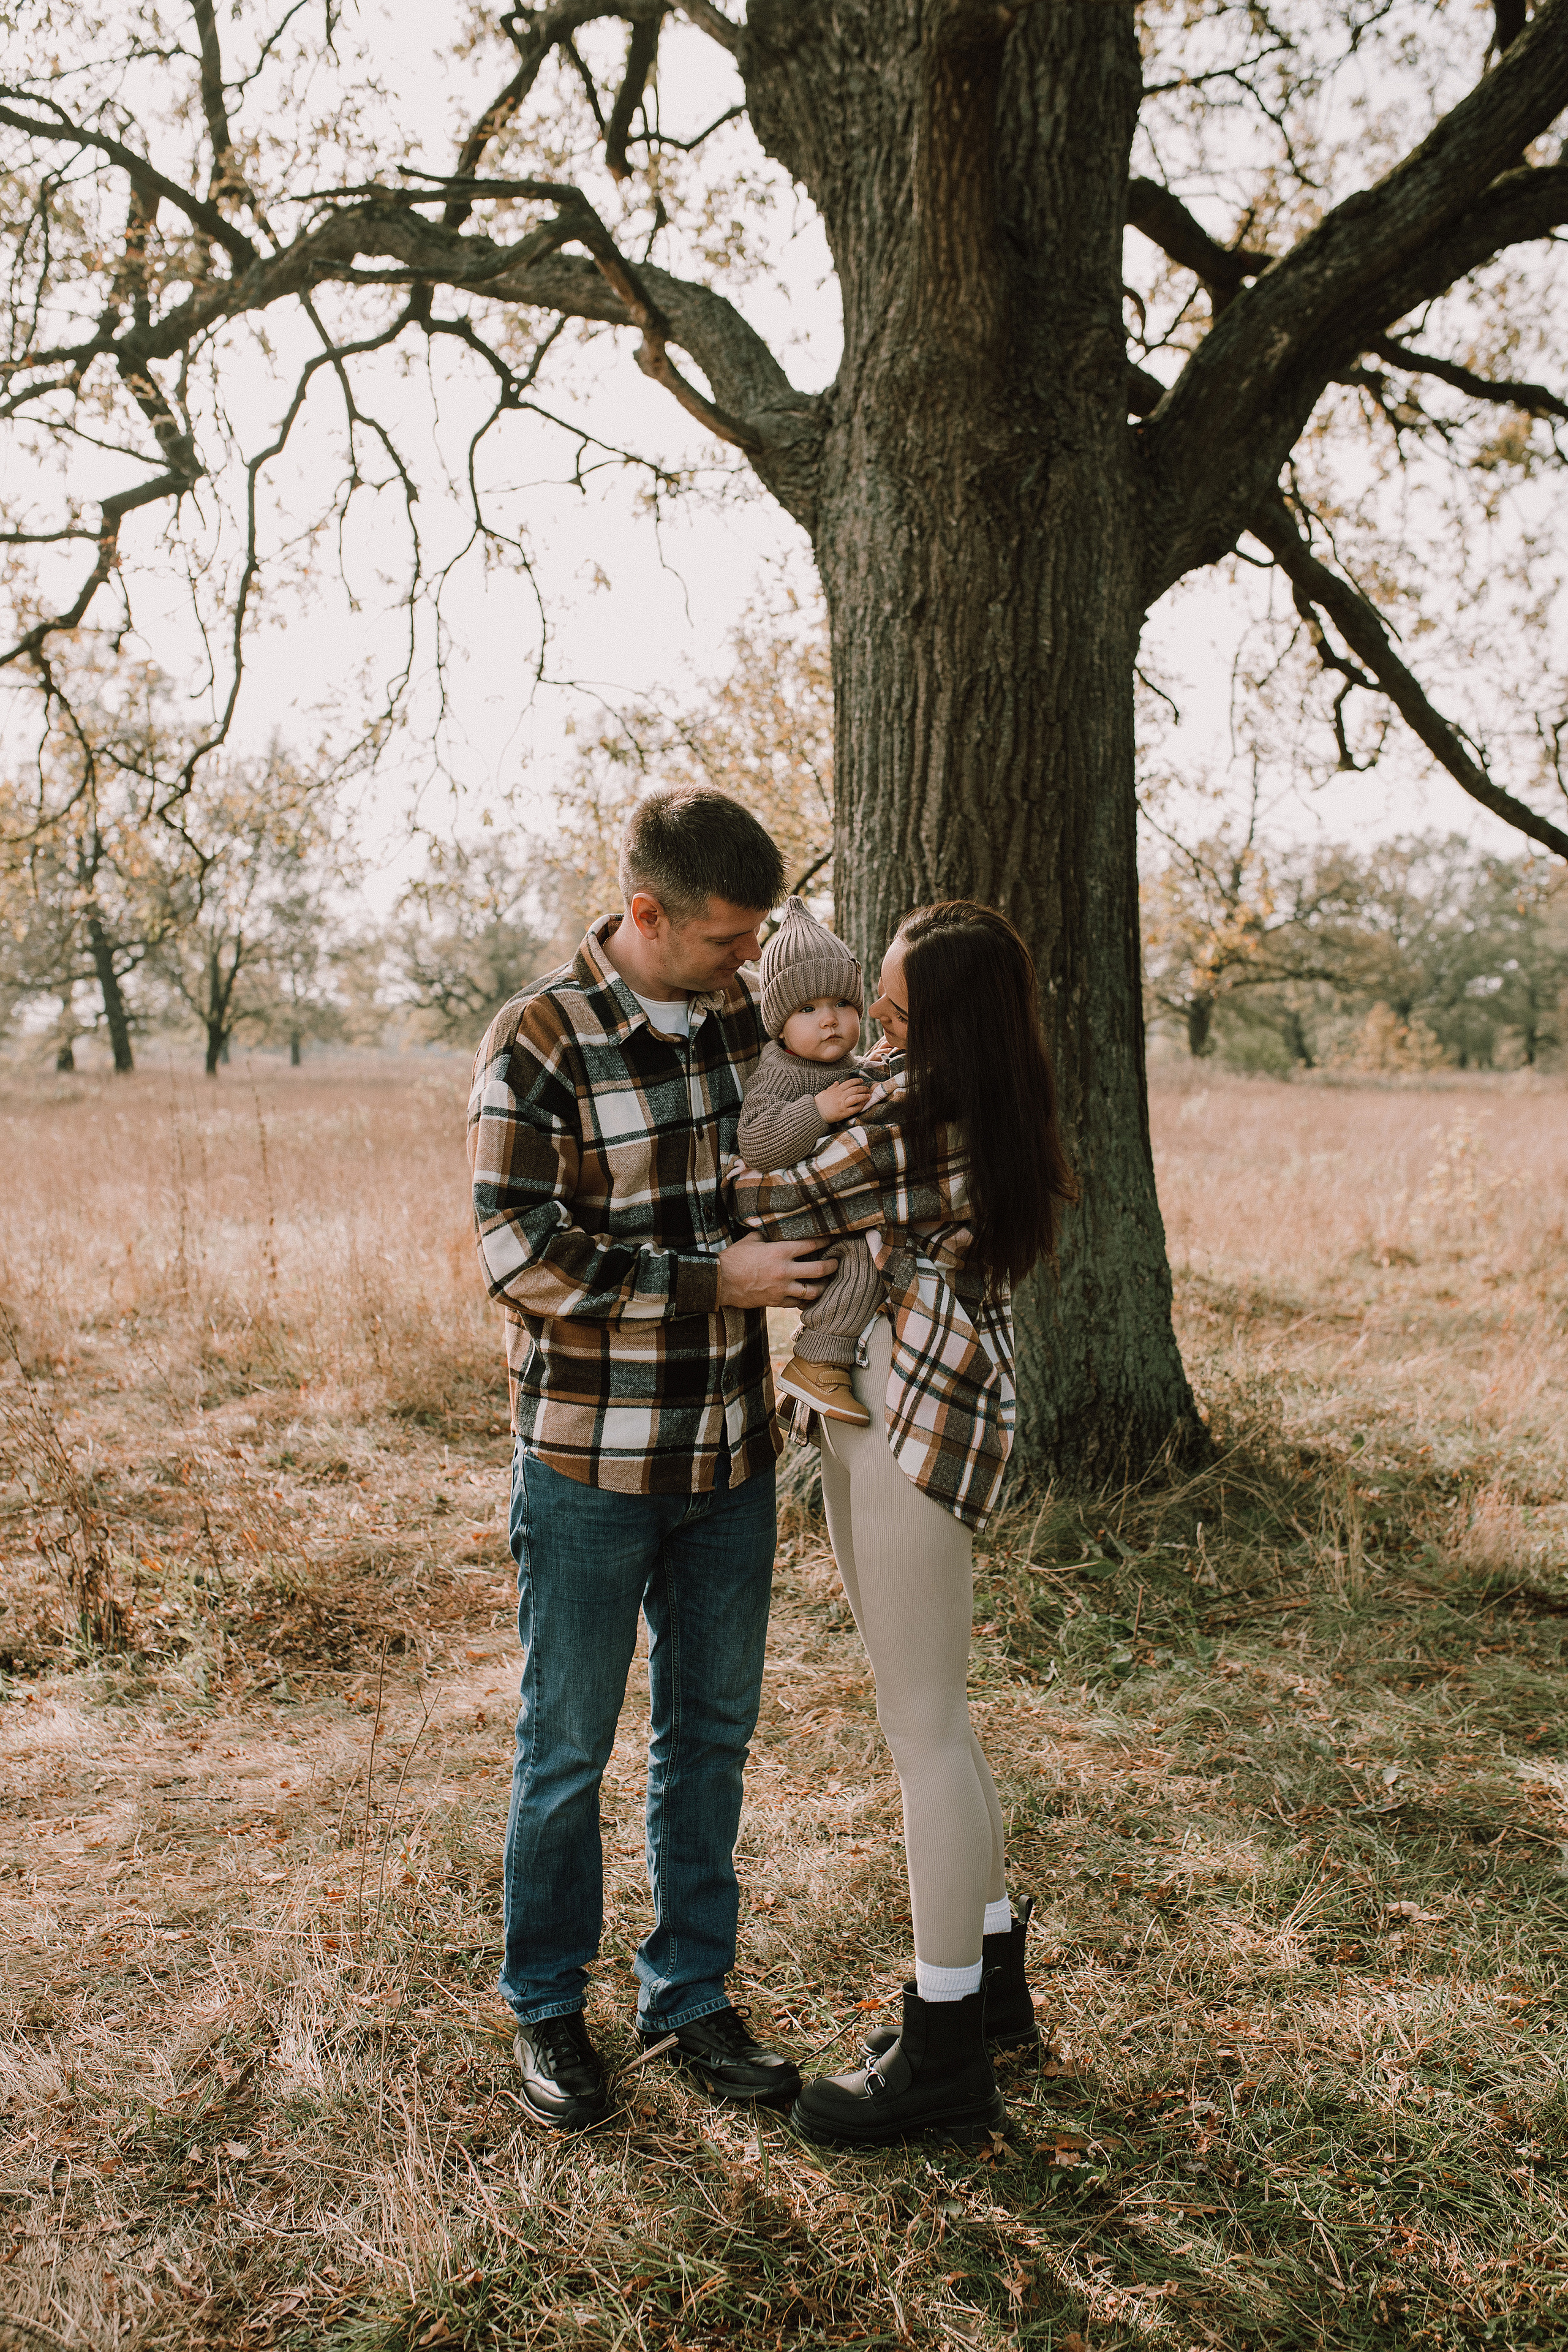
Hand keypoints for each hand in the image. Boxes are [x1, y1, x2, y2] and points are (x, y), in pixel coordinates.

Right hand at [716, 1236, 839, 1308]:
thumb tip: (775, 1229)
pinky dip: (804, 1300)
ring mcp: (781, 1289)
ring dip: (823, 1287)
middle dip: (832, 1265)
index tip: (833, 1238)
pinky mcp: (775, 1302)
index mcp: (780, 1252)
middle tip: (837, 1263)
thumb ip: (767, 1235)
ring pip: (812, 1291)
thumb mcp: (751, 1240)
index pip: (811, 1245)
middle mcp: (785, 1271)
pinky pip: (796, 1303)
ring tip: (827, 1283)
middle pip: (819, 1269)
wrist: (719, 1281)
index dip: (825, 1240)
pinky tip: (809, 1297)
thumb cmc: (733, 1258)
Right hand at [817, 1076, 872, 1121]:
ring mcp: (842, 1104)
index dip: (856, 1081)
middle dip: (862, 1088)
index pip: (849, 1083)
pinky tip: (863, 1105)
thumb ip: (832, 1087)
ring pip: (856, 1098)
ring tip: (868, 1096)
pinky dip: (860, 1106)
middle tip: (867, 1089)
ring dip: (863, 1096)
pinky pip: (854, 1109)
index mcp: (836, 1090)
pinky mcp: (843, 1113)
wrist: (815, 1113)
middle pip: (854, 1089)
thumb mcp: (824, 1092)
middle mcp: (840, 1096)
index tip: (861, 1081)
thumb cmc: (818, 1103)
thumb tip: (836, 1082)